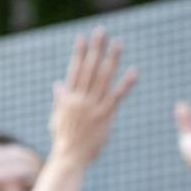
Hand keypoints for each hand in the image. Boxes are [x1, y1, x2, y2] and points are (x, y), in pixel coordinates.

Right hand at [47, 27, 136, 167]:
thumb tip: (57, 84)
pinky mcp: (105, 116)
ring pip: (103, 78)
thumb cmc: (64, 140)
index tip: (83, 37)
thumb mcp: (57, 118)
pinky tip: (133, 72)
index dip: (79, 53)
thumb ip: (60, 100)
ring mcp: (92, 107)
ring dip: (112, 59)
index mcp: (67, 98)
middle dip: (96, 49)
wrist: (69, 159)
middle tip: (102, 32)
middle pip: (89, 69)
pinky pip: (117, 97)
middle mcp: (79, 100)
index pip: (74, 70)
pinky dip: (125, 84)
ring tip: (119, 43)